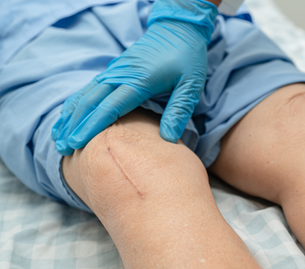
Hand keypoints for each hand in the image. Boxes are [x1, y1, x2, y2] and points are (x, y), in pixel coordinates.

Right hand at [51, 0, 217, 155]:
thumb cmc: (187, 58)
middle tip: (63, 149)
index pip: (109, 107)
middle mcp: (121, 75)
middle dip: (75, 126)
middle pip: (91, 102)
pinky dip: (76, 102)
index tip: (78, 144)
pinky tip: (68, 114)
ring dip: (71, 115)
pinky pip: (90, 87)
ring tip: (58, 137)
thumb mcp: (191, 85)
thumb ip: (179, 111)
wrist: (179, 28)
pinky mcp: (114, 69)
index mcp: (139, 81)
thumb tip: (168, 139)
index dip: (92, 127)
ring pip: (86, 94)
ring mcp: (115, 70)